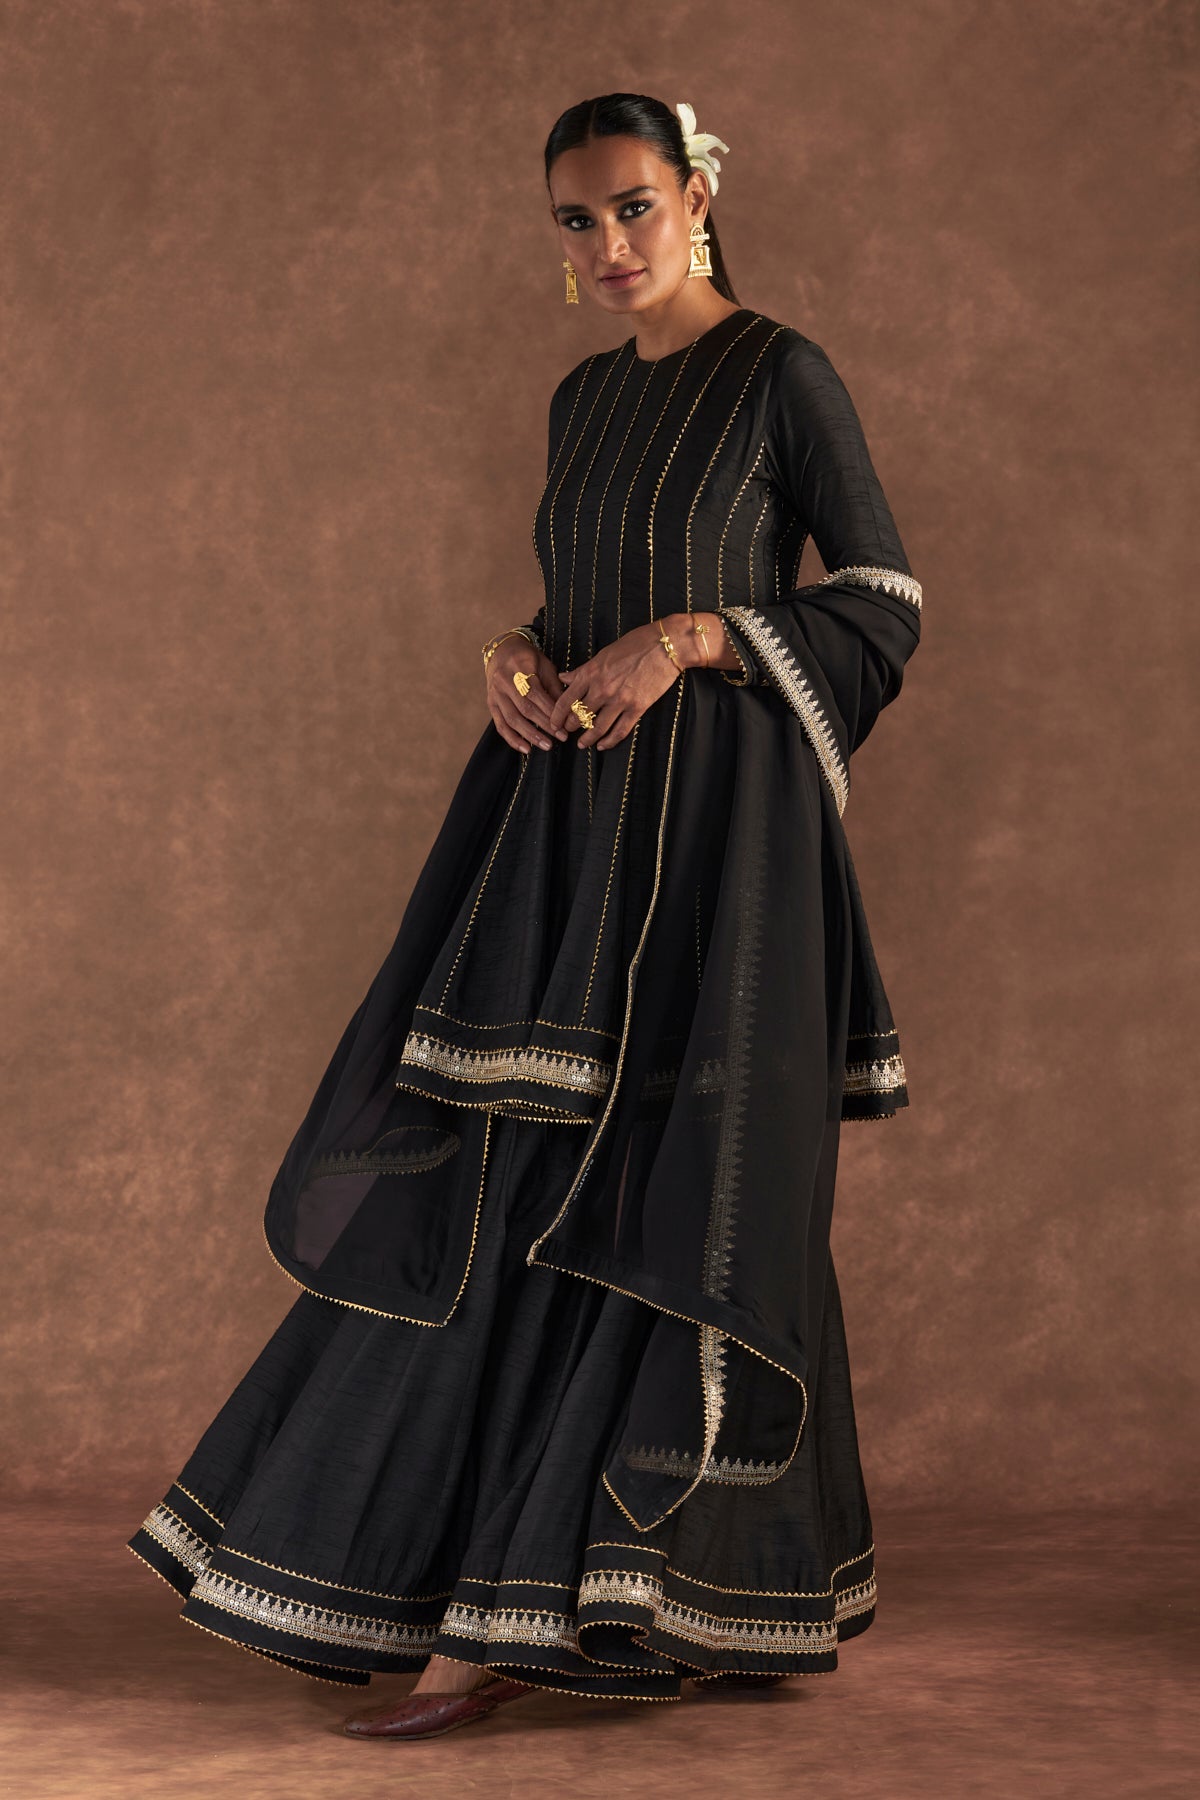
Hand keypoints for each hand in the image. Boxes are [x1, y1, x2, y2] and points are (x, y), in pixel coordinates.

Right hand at [485, 637, 569, 753]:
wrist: (501, 651)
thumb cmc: (528, 659)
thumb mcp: (544, 665)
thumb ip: (554, 687)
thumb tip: (566, 711)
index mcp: (520, 667)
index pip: (537, 695)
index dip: (551, 711)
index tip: (566, 725)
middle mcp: (504, 681)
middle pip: (525, 708)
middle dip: (545, 725)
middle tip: (561, 737)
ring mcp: (495, 693)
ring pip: (512, 719)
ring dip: (531, 735)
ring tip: (547, 746)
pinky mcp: (490, 703)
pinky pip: (500, 725)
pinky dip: (512, 739)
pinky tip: (526, 749)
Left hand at [548, 621, 682, 750]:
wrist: (665, 646)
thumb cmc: (636, 644)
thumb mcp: (604, 654)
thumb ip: (583, 670)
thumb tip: (564, 678)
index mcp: (591, 673)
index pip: (566, 699)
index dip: (557, 715)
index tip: (554, 722)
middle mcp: (602, 689)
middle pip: (579, 715)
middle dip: (570, 727)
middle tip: (567, 732)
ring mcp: (620, 700)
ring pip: (597, 727)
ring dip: (587, 738)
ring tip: (582, 744)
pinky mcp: (637, 708)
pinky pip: (620, 731)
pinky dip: (609, 741)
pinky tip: (603, 746)